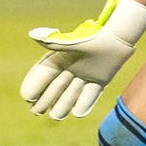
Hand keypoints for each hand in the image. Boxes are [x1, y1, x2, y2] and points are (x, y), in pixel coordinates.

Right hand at [19, 0, 145, 119]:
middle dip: (45, 100)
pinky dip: (84, 104)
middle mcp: (70, 68)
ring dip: (64, 103)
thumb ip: (52, 42)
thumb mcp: (72, 42)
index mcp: (60, 58)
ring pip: (69, 96)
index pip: (42, 74)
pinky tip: (79, 110)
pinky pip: (88, 98)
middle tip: (36, 111)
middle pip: (53, 89)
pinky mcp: (98, 81)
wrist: (118, 37)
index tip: (27, 97)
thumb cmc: (94, 37)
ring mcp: (84, 76)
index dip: (34, 86)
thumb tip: (33, 34)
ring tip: (59, 111)